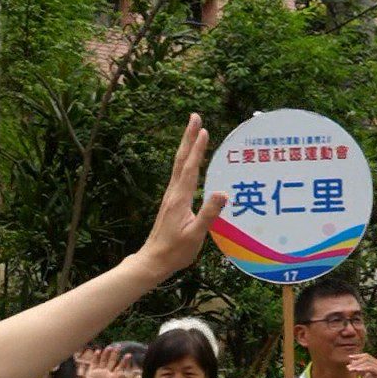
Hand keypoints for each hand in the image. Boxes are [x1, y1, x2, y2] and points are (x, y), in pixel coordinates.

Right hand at [80, 346, 132, 377]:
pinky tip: (98, 351)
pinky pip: (94, 363)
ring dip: (106, 354)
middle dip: (115, 354)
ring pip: (103, 360)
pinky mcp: (92, 372)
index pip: (120, 367)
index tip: (129, 355)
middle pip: (112, 361)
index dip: (124, 361)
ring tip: (109, 347)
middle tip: (118, 346)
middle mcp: (107, 373)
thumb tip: (123, 374)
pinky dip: (96, 357)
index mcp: (114, 377)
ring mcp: (99, 372)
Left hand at [132, 115, 228, 281]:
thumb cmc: (175, 251)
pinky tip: (189, 159)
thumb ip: (209, 214)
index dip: (198, 149)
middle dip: (188, 137)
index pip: (191, 168)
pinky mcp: (171, 202)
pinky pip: (180, 175)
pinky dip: (186, 160)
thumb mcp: (195, 235)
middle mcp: (173, 193)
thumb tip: (222, 193)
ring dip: (186, 146)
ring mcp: (171, 197)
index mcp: (180, 199)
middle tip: (194, 117)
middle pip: (181, 160)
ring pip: (179, 165)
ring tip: (193, 130)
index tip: (203, 130)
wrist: (153, 261)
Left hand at [348, 355, 376, 377]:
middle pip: (367, 357)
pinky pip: (370, 368)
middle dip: (356, 361)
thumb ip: (360, 370)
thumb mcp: (365, 377)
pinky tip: (356, 370)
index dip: (358, 356)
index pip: (367, 356)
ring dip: (357, 365)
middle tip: (349, 366)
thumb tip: (351, 363)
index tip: (349, 357)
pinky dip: (362, 368)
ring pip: (367, 362)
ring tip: (350, 369)